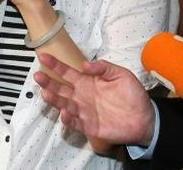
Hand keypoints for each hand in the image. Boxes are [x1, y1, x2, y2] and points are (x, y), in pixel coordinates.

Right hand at [33, 53, 154, 145]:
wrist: (144, 118)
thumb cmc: (132, 95)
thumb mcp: (121, 74)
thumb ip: (104, 67)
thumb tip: (85, 64)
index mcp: (86, 82)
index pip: (67, 72)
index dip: (55, 65)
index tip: (43, 56)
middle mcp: (81, 96)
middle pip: (60, 88)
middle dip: (48, 82)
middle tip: (38, 76)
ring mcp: (83, 111)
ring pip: (64, 104)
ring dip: (54, 99)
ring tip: (45, 94)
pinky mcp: (88, 125)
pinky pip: (75, 123)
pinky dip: (68, 119)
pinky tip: (64, 113)